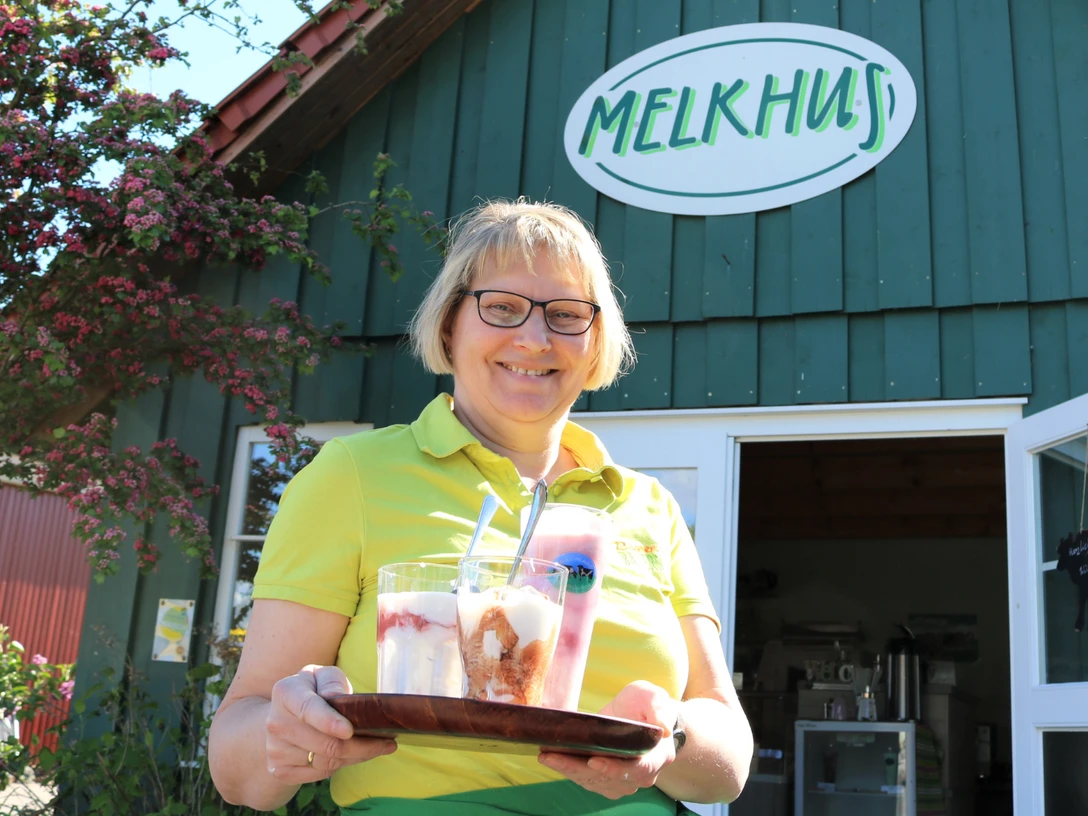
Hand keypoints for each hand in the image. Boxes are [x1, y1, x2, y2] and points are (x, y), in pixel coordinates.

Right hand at [265, 664, 395, 783]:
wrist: (282, 717)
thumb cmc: (312, 690)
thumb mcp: (322, 675)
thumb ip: (332, 680)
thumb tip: (336, 697)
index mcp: (286, 692)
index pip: (308, 709)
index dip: (329, 722)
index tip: (349, 730)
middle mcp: (275, 722)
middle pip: (324, 743)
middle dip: (361, 745)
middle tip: (388, 741)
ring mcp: (275, 750)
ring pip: (326, 762)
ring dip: (357, 756)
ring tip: (377, 746)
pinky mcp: (280, 770)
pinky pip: (320, 774)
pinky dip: (343, 766)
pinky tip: (355, 754)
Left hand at [538, 681, 679, 799]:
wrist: (643, 717)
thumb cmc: (648, 705)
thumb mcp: (654, 697)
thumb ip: (659, 708)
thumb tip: (662, 727)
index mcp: (657, 755)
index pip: (638, 768)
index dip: (615, 768)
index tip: (593, 761)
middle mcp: (642, 774)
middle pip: (608, 778)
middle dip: (577, 769)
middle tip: (551, 757)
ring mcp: (624, 781)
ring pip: (594, 781)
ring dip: (568, 770)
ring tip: (545, 755)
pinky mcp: (607, 780)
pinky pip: (587, 780)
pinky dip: (569, 771)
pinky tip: (552, 759)